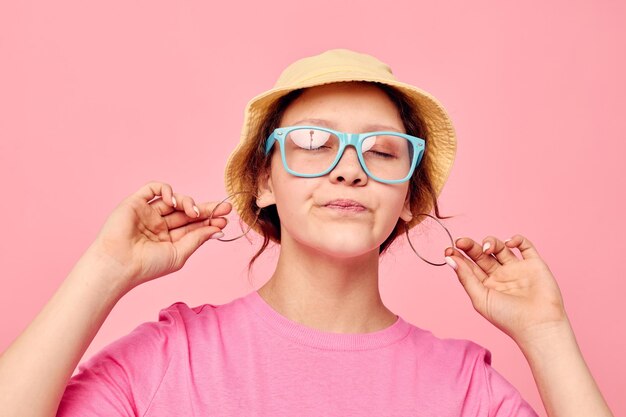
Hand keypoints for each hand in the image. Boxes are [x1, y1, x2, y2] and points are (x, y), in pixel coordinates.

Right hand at [85, 181, 229, 292]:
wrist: (119, 264)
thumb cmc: (147, 265)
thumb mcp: (179, 253)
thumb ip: (197, 239)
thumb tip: (217, 230)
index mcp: (168, 239)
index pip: (193, 225)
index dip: (209, 221)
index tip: (224, 220)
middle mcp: (158, 225)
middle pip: (187, 211)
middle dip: (207, 209)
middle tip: (225, 208)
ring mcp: (147, 213)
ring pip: (174, 199)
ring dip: (188, 202)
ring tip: (194, 212)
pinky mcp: (136, 202)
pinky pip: (153, 188)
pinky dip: (166, 190)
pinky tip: (173, 202)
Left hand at [445, 234, 567, 346]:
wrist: (539, 325)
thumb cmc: (508, 318)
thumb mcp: (481, 298)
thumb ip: (466, 278)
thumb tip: (449, 259)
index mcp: (485, 284)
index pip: (468, 265)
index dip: (458, 256)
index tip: (449, 250)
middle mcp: (500, 275)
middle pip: (481, 254)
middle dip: (470, 246)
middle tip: (460, 241)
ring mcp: (516, 268)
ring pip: (500, 247)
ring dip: (491, 241)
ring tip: (487, 247)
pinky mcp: (534, 264)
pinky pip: (525, 246)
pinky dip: (517, 239)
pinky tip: (509, 243)